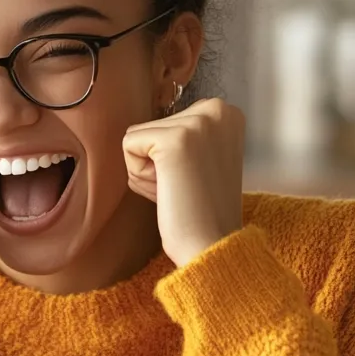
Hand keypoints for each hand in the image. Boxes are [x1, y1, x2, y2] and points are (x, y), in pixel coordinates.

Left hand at [123, 98, 244, 266]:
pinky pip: (128, 147)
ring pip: (137, 138)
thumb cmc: (202, 210)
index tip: (194, 179)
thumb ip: (185, 135)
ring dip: (148, 172)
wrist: (211, 245)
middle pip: (151, 126)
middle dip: (157, 162)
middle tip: (185, 188)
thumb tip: (145, 129)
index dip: (171, 157)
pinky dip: (140, 176)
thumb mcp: (203, 158)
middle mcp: (217, 109)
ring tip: (178, 191)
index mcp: (226, 112)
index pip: (167, 121)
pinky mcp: (174, 140)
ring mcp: (197, 122)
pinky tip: (167, 191)